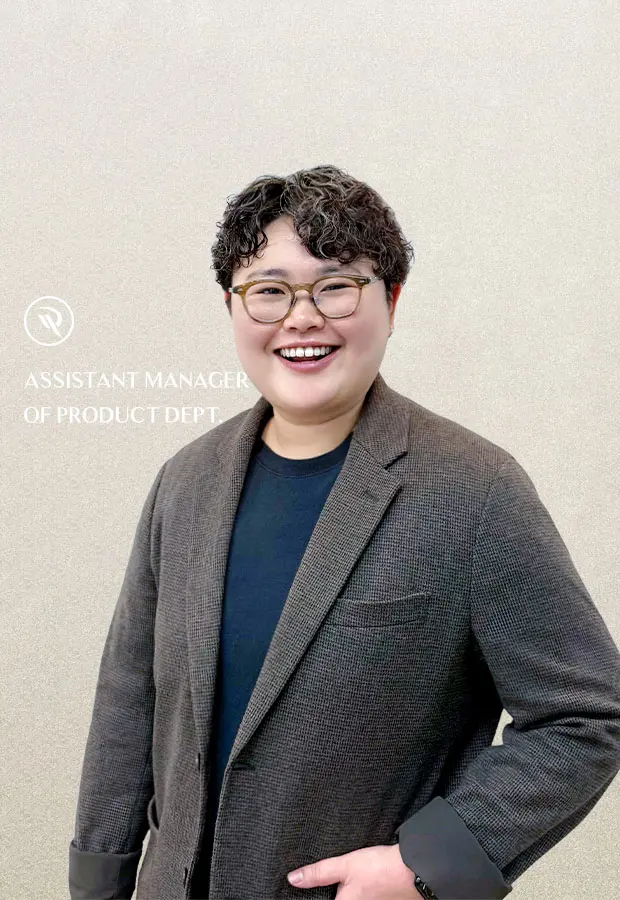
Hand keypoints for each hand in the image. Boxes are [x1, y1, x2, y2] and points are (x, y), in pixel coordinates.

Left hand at [287, 842, 418, 897]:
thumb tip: (293, 879)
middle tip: (333, 884)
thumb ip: (319, 873)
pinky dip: (357, 892)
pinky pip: (363, 899)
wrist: (415, 869)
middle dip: (332, 894)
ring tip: (348, 881)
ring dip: (344, 892)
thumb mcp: (345, 866)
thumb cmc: (380, 868)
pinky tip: (359, 883)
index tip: (307, 894)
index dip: (315, 898)